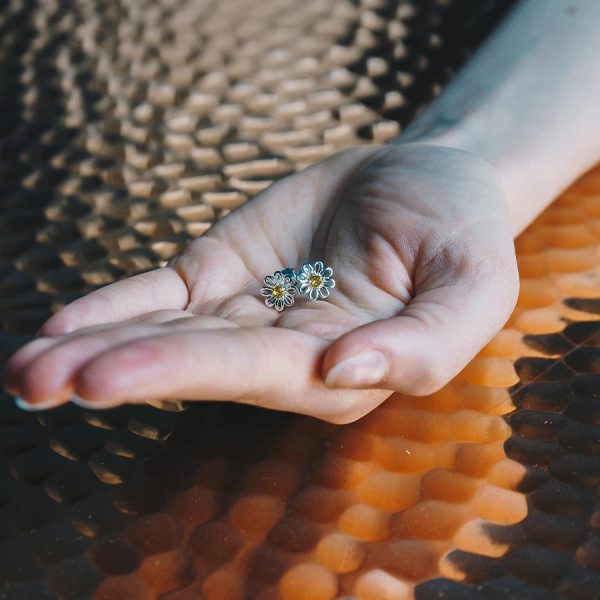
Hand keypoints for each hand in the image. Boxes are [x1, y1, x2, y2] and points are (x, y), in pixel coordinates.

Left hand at [5, 143, 518, 422]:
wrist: (429, 183)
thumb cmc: (460, 232)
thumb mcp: (475, 283)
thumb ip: (428, 342)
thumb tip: (345, 370)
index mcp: (343, 363)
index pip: (257, 371)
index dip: (188, 369)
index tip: (109, 375)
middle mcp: (285, 349)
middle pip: (195, 360)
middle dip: (118, 369)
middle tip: (38, 380)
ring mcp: (248, 310)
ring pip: (166, 333)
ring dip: (94, 347)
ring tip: (25, 367)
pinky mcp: (224, 272)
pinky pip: (162, 294)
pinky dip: (113, 307)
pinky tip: (62, 326)